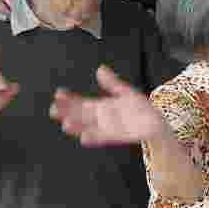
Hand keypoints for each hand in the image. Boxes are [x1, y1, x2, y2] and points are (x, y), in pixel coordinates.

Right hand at [49, 65, 168, 146]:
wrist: (155, 124)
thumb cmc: (140, 108)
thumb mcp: (126, 92)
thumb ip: (112, 83)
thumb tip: (100, 69)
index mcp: (101, 106)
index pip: (81, 102)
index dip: (69, 99)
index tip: (58, 94)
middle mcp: (101, 118)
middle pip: (80, 115)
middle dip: (67, 112)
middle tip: (53, 109)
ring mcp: (107, 128)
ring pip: (88, 127)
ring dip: (77, 126)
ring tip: (66, 124)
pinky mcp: (116, 136)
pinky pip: (102, 137)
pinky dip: (94, 137)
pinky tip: (84, 137)